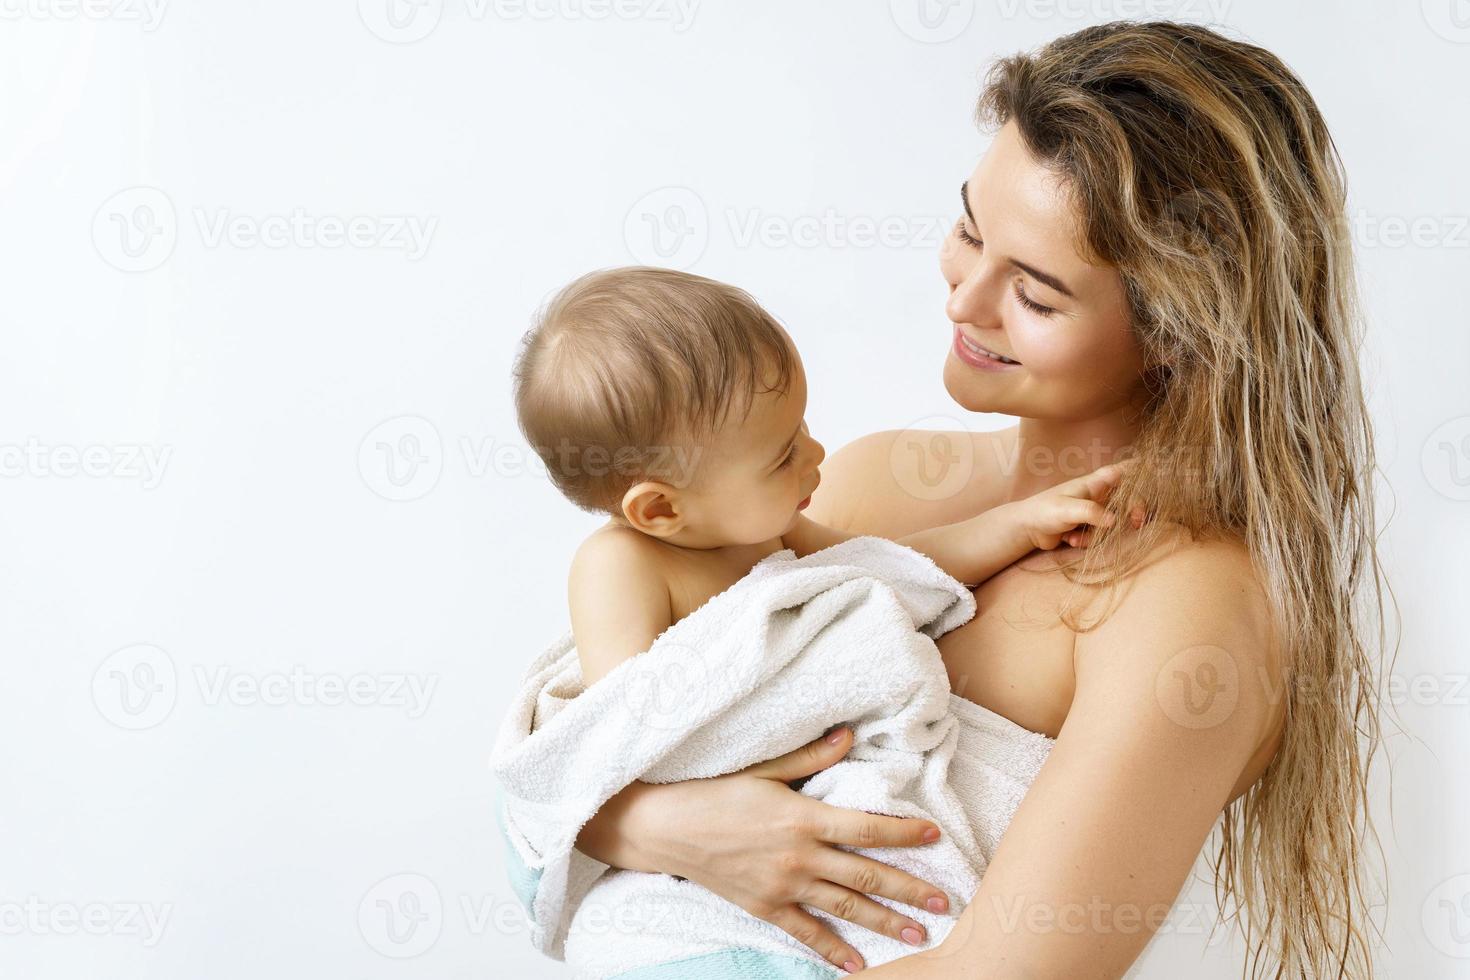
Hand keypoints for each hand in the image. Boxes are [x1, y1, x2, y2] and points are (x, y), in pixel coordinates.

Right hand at [591, 728, 950, 973]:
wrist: (665, 828)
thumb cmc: (714, 791)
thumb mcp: (764, 768)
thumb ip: (810, 756)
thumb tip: (849, 735)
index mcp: (802, 817)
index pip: (866, 828)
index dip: (903, 833)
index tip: (934, 836)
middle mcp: (799, 856)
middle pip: (866, 874)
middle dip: (908, 888)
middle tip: (945, 900)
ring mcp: (782, 886)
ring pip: (845, 906)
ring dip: (884, 922)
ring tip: (919, 934)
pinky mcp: (764, 907)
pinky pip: (806, 933)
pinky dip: (832, 950)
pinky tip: (857, 965)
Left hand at [1007, 462, 1131, 550]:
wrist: (1026, 529)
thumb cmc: (1044, 511)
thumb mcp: (1067, 510)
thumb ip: (1091, 512)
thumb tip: (1115, 521)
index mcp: (1094, 483)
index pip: (1123, 470)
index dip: (1142, 470)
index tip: (1159, 473)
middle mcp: (1098, 495)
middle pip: (1129, 498)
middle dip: (1134, 511)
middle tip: (1137, 523)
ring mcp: (1095, 512)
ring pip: (1115, 522)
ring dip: (1098, 535)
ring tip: (1075, 538)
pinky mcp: (1089, 528)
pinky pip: (1100, 536)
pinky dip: (1087, 541)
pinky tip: (1069, 540)